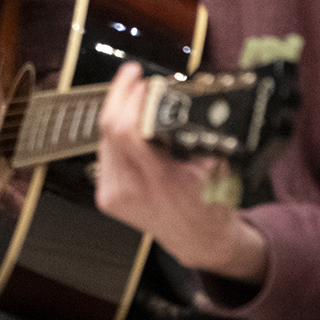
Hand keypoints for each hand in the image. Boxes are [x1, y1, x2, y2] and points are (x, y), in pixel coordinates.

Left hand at [93, 63, 268, 283]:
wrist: (199, 241)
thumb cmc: (211, 204)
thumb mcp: (216, 166)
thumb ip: (200, 135)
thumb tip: (188, 98)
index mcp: (161, 179)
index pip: (128, 128)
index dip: (130, 97)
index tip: (142, 79)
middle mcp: (132, 188)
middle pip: (108, 128)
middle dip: (120, 95)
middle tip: (134, 77)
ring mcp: (114, 195)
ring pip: (103, 139)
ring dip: (117, 113)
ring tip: (134, 98)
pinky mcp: (106, 198)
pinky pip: (105, 154)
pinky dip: (115, 137)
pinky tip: (129, 128)